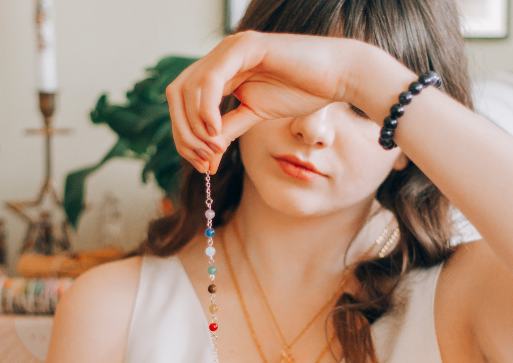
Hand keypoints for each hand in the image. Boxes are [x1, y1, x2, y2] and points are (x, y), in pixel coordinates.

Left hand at [166, 31, 371, 173]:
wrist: (337, 76)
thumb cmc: (302, 92)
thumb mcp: (255, 116)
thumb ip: (228, 130)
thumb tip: (206, 156)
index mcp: (219, 71)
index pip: (182, 102)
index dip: (184, 136)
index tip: (203, 165)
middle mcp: (219, 57)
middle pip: (176, 94)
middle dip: (183, 133)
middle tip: (203, 161)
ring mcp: (229, 49)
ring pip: (187, 88)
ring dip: (194, 126)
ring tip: (213, 149)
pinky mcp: (245, 47)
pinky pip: (211, 79)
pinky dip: (207, 109)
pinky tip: (216, 130)